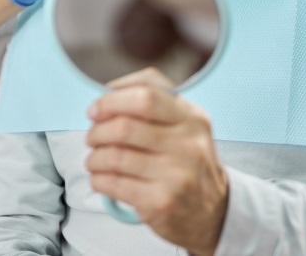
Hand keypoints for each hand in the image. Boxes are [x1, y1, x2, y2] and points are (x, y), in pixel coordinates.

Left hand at [86, 68, 228, 255]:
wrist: (212, 212)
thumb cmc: (188, 161)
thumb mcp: (185, 125)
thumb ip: (155, 102)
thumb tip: (109, 93)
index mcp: (192, 117)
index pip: (146, 95)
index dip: (113, 100)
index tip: (97, 108)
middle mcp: (188, 144)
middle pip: (126, 126)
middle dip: (98, 130)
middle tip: (92, 136)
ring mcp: (177, 174)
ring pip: (115, 156)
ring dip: (95, 157)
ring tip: (94, 159)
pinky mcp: (161, 202)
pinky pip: (115, 184)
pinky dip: (98, 179)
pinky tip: (100, 178)